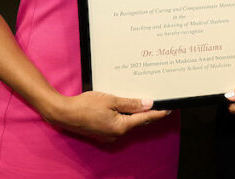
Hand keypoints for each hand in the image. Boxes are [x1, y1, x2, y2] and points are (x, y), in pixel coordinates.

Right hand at [45, 91, 170, 141]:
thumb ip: (130, 103)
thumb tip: (148, 104)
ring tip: (144, 100)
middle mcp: (117, 134)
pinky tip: (126, 106)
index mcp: (121, 126)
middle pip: (138, 121)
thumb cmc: (85, 105)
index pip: (145, 118)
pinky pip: (119, 123)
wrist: (64, 114)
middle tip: (160, 101)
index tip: (170, 108)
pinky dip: (125, 115)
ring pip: (129, 122)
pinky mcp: (104, 132)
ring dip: (136, 113)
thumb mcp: (110, 100)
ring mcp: (110, 135)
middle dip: (148, 111)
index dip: (158, 112)